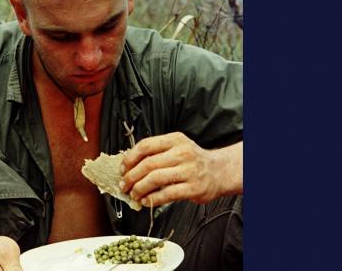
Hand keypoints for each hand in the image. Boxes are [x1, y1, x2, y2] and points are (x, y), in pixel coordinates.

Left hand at [120, 132, 241, 206]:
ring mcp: (189, 170)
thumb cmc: (193, 161)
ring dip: (139, 188)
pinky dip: (152, 199)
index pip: (146, 145)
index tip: (122, 168)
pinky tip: (146, 201)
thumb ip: (156, 153)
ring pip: (155, 179)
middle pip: (148, 164)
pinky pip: (167, 194)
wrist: (219, 172)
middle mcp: (182, 153)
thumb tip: (129, 167)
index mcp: (175, 140)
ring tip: (133, 194)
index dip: (130, 158)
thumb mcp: (177, 148)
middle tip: (124, 185)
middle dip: (131, 176)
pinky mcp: (193, 188)